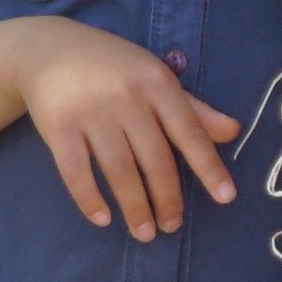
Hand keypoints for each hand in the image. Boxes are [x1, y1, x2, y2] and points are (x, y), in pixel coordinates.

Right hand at [10, 20, 241, 241]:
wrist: (48, 48)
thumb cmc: (112, 66)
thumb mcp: (154, 76)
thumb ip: (192, 108)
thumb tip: (233, 132)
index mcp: (156, 82)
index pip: (188, 131)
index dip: (208, 166)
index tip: (225, 197)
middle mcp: (126, 97)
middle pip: (154, 159)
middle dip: (167, 199)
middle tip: (172, 227)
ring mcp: (90, 112)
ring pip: (119, 170)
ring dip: (134, 207)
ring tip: (144, 233)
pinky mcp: (58, 126)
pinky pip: (76, 171)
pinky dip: (89, 198)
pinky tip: (103, 219)